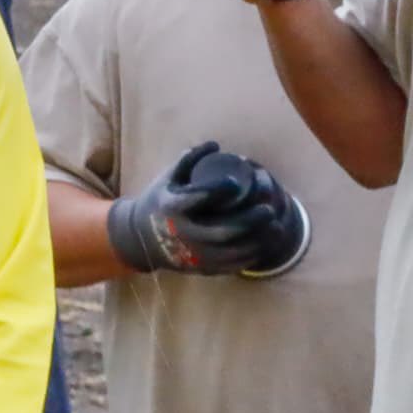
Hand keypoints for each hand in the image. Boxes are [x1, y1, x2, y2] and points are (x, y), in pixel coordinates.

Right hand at [107, 141, 308, 275]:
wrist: (137, 239)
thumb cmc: (159, 202)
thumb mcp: (167, 179)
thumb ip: (189, 160)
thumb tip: (215, 145)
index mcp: (172, 208)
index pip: (198, 198)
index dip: (220, 189)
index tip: (237, 182)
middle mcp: (181, 233)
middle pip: (223, 230)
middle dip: (251, 220)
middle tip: (269, 209)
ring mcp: (190, 253)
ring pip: (231, 251)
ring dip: (258, 241)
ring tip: (276, 227)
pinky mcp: (197, 267)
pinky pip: (228, 266)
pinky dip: (250, 257)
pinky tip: (264, 245)